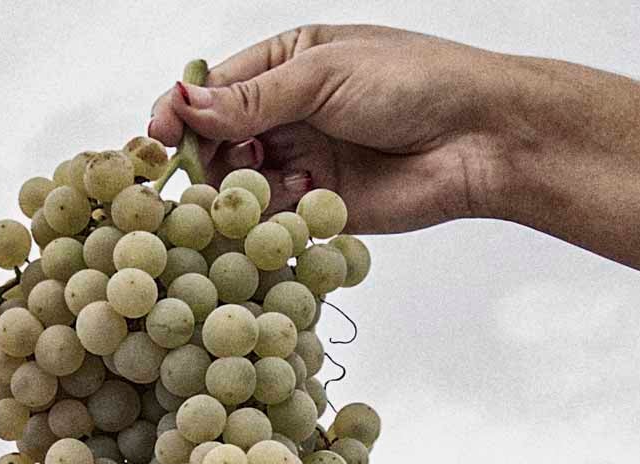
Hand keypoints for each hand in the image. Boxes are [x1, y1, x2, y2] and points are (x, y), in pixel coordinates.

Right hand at [148, 25, 523, 234]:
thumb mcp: (324, 75)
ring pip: (239, 187)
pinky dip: (265, 222)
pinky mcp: (321, 211)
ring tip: (247, 191)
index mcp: (284, 65)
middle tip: (204, 174)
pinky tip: (287, 206)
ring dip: (234, 193)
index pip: (210, 90)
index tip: (156, 139)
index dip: (179, 114)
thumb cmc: (414, 82)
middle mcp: (287, 115)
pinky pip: (273, 223)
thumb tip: (182, 102)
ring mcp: (303, 163)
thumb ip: (253, 98)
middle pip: (215, 144)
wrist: (483, 137)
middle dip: (203, 160)